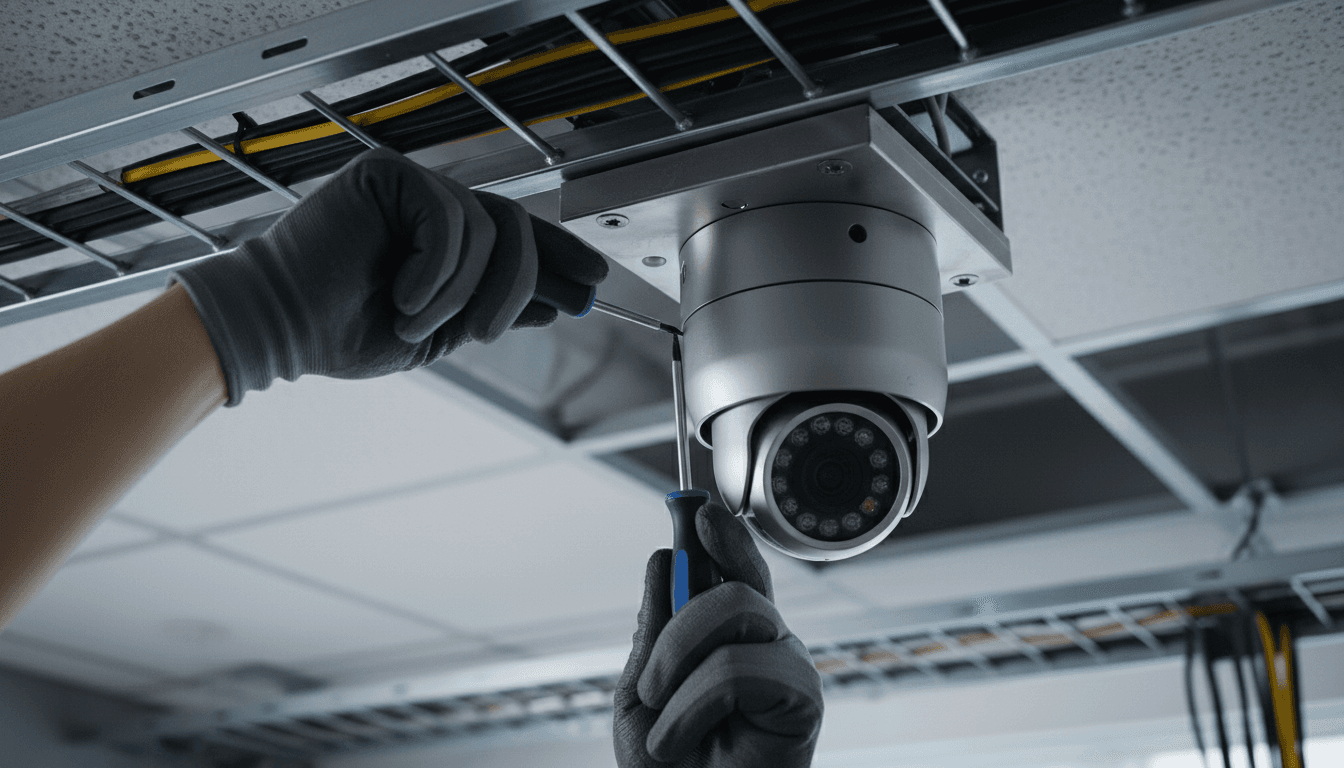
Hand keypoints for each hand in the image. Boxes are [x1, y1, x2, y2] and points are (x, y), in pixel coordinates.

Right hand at [173, 148, 606, 404]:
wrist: (284, 328)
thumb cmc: (346, 330)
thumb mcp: (440, 331)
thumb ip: (492, 309)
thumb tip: (552, 302)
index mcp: (449, 243)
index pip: (519, 238)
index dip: (561, 255)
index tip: (595, 283)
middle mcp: (435, 208)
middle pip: (515, 228)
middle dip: (519, 283)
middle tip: (488, 331)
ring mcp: (412, 187)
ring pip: (486, 230)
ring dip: (460, 293)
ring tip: (415, 321)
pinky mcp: (387, 174)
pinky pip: (448, 218)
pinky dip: (434, 270)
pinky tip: (403, 296)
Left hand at [615, 503, 823, 767]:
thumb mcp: (640, 691)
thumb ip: (654, 626)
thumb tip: (662, 557)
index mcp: (730, 638)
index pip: (735, 571)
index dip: (725, 536)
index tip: (701, 511)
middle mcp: (766, 644)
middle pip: (736, 582)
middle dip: (679, 619)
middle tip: (648, 683)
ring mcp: (788, 667)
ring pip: (734, 611)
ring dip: (676, 670)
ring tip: (663, 726)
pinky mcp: (802, 698)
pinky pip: (740, 664)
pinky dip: (694, 703)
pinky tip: (684, 739)